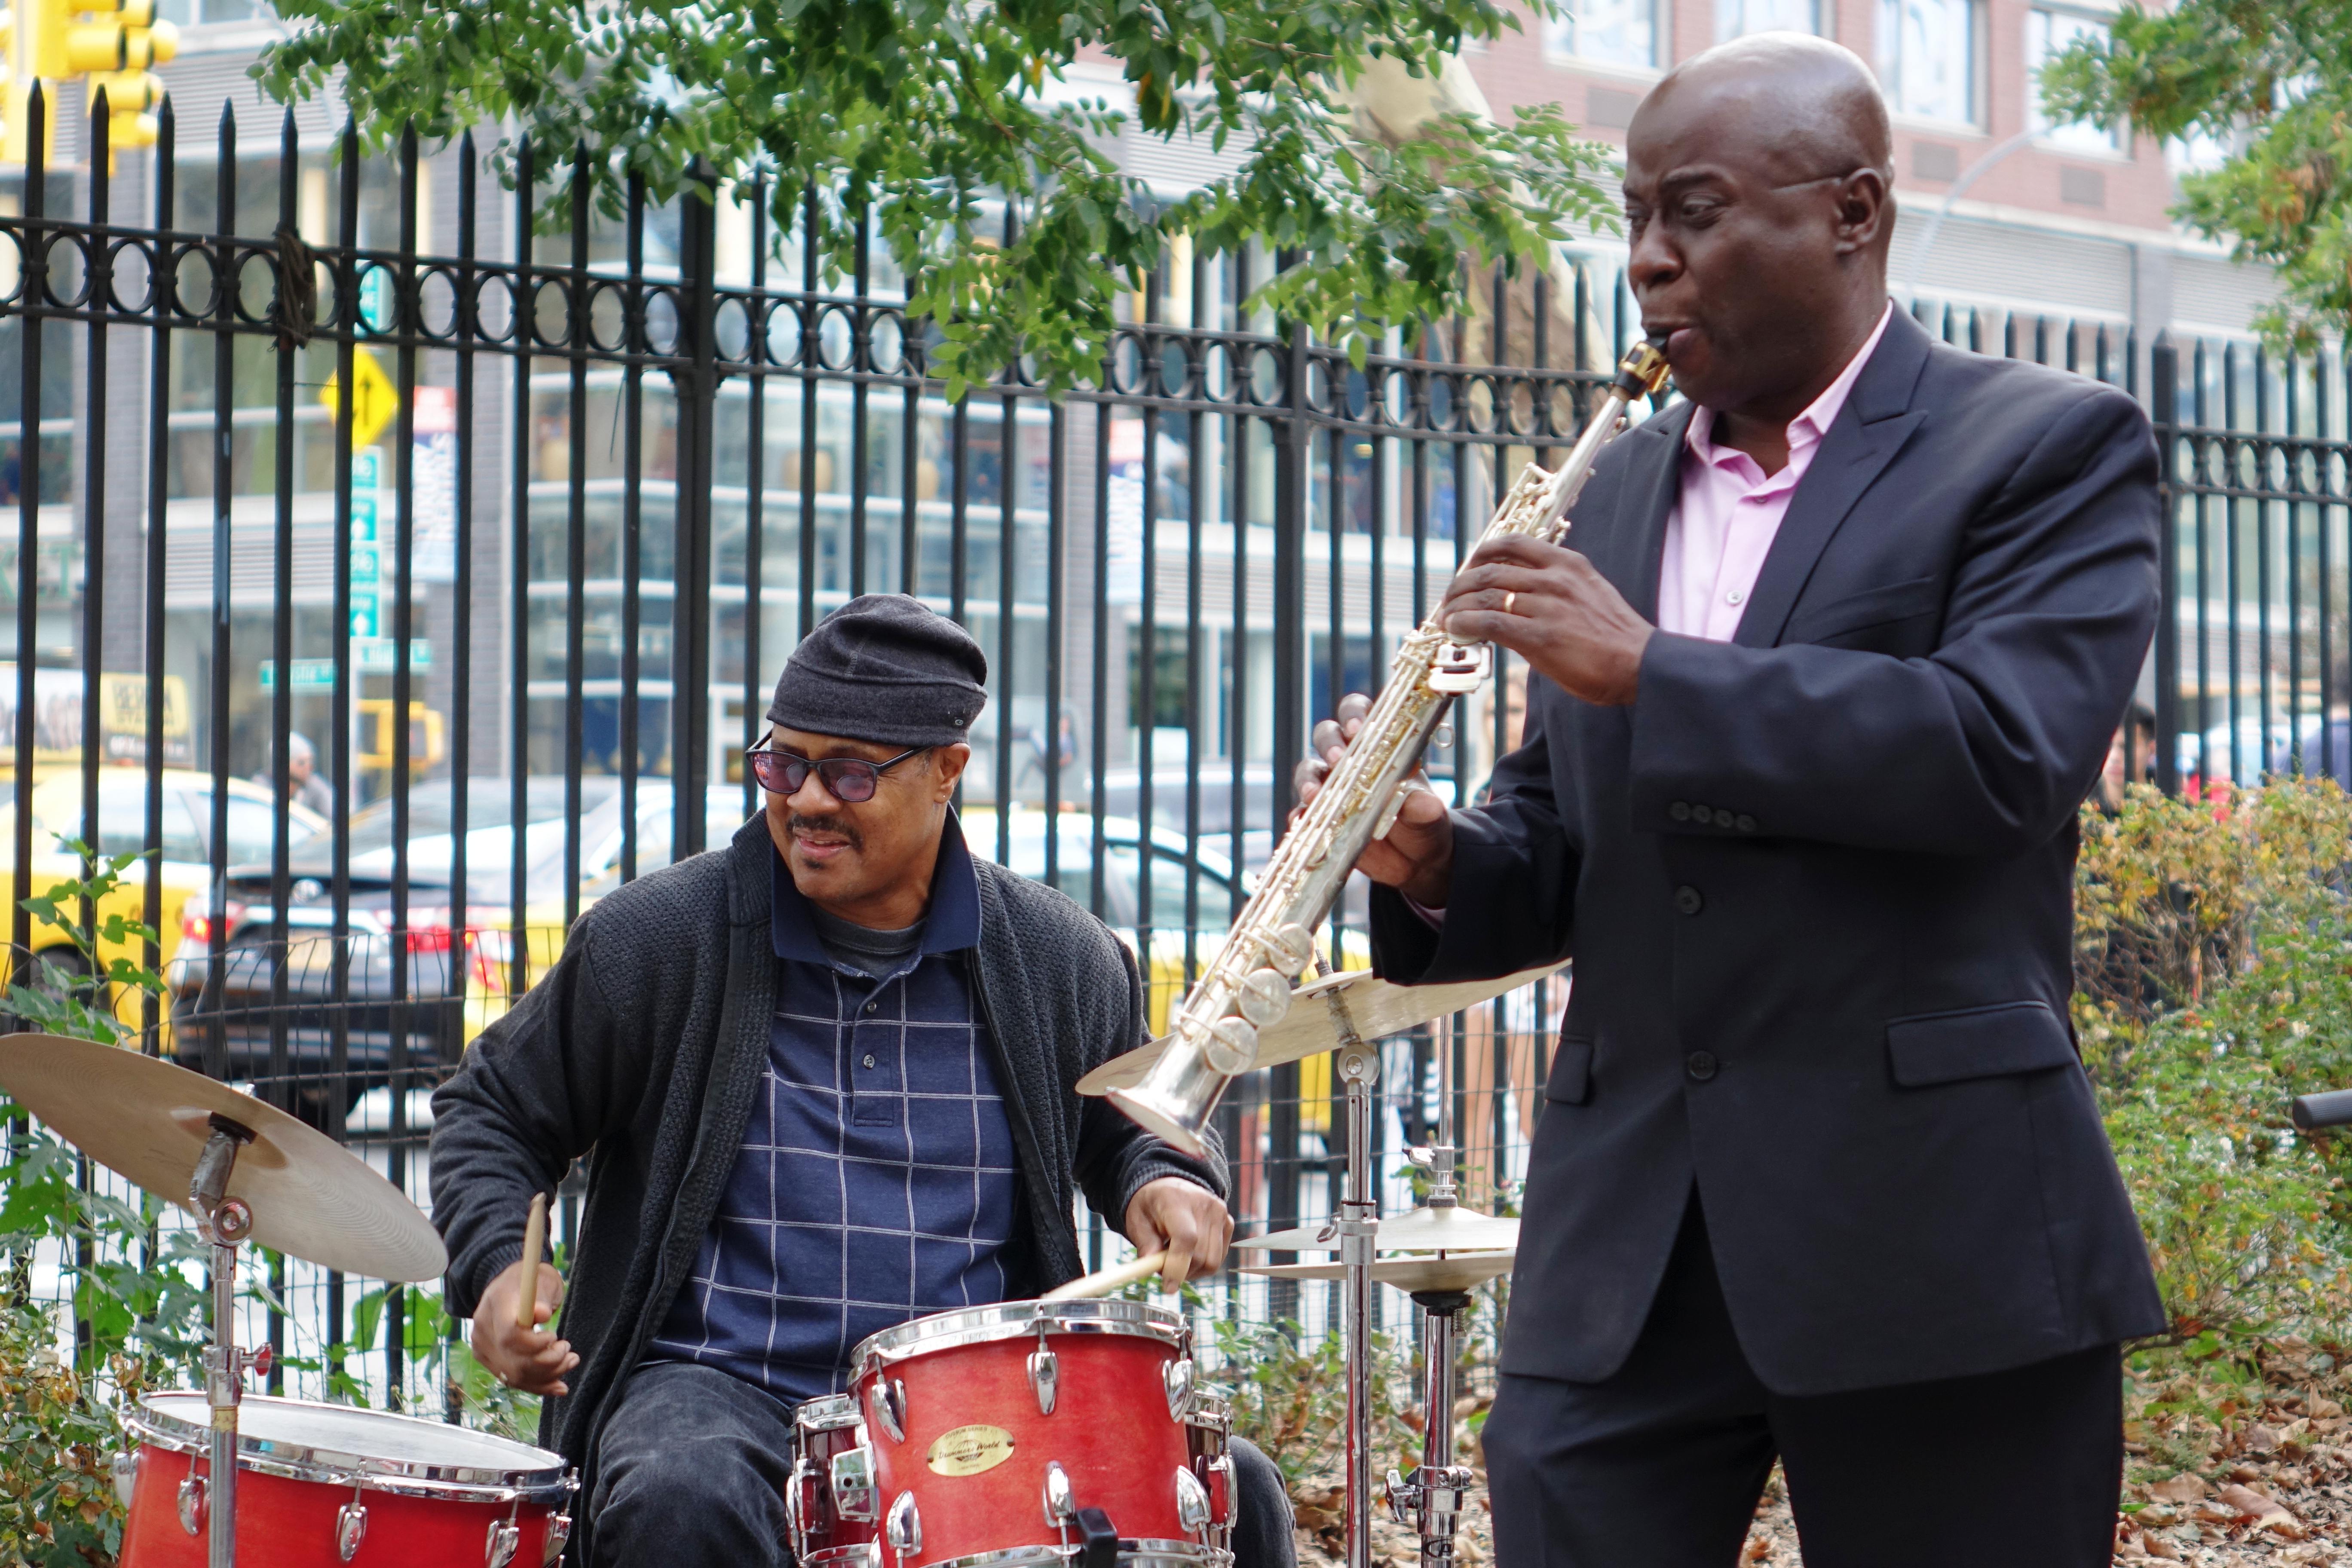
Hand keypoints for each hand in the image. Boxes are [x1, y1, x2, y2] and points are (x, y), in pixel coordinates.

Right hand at [471, 1260, 576, 1396]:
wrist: (508, 1287)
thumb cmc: (530, 1281)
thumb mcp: (540, 1279)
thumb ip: (542, 1297)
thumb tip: (543, 1314)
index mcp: (496, 1303)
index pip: (509, 1335)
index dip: (534, 1344)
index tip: (553, 1337)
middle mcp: (483, 1328)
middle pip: (513, 1361)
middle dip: (548, 1363)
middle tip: (569, 1352)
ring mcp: (483, 1347)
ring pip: (515, 1375)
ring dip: (548, 1376)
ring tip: (570, 1361)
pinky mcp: (489, 1359)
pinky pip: (513, 1379)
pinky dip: (539, 1385)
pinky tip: (559, 1386)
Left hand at [1124, 1177, 1232, 1286]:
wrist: (1169, 1187)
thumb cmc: (1151, 1205)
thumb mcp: (1137, 1221)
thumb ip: (1146, 1245)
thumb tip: (1152, 1267)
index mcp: (1177, 1200)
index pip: (1186, 1238)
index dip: (1177, 1267)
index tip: (1168, 1287)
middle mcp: (1204, 1204)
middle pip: (1201, 1255)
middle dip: (1181, 1272)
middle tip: (1163, 1268)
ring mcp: (1220, 1213)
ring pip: (1213, 1261)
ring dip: (1193, 1271)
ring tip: (1176, 1259)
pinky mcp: (1229, 1222)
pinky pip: (1219, 1257)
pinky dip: (1203, 1264)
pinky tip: (1189, 1253)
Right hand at [1291, 692, 1454, 906]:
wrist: (1416, 860)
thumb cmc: (1423, 823)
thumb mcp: (1429, 815)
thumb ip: (1424, 807)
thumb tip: (1422, 803)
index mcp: (1378, 746)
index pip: (1360, 714)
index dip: (1354, 714)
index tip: (1357, 728)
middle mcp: (1350, 762)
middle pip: (1326, 736)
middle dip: (1328, 743)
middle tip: (1337, 759)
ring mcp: (1333, 789)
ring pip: (1308, 771)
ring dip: (1308, 779)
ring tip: (1313, 793)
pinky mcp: (1322, 818)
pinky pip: (1303, 813)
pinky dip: (1301, 816)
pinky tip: (1304, 822)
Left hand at [1436, 536, 1653, 705]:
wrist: (1641, 665)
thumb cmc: (1615, 638)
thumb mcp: (1588, 595)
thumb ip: (1555, 589)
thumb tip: (1518, 596)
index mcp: (1567, 564)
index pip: (1512, 544)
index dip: (1480, 555)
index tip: (1467, 569)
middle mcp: (1555, 578)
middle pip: (1490, 570)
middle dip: (1460, 585)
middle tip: (1449, 601)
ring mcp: (1547, 605)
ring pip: (1484, 594)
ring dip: (1456, 606)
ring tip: (1446, 619)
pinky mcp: (1540, 636)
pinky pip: (1490, 622)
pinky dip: (1465, 624)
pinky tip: (1457, 630)